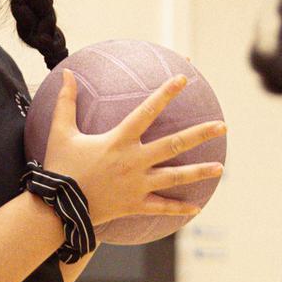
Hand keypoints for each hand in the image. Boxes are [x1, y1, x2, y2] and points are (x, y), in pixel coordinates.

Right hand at [39, 70, 225, 223]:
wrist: (58, 209)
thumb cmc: (60, 168)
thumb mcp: (60, 132)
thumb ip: (66, 102)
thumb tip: (67, 72)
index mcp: (119, 141)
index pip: (148, 111)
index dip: (166, 94)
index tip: (184, 80)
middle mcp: (134, 161)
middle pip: (174, 145)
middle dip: (201, 134)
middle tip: (222, 126)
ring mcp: (138, 185)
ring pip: (175, 177)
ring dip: (200, 172)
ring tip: (221, 167)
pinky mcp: (135, 205)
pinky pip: (161, 207)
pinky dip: (179, 208)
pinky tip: (197, 207)